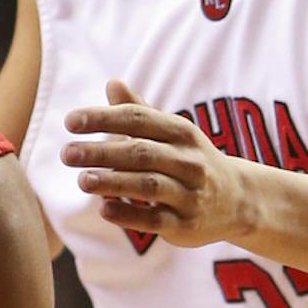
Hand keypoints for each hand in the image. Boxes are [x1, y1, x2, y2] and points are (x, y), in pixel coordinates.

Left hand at [62, 91, 246, 247]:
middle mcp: (188, 161)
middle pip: (141, 153)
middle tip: (67, 153)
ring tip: (82, 180)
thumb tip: (112, 82)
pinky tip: (104, 209)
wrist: (239, 201)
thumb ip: (140, 112)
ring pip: (148, 186)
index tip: (70, 121)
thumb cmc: (191, 161)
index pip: (138, 119)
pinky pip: (155, 220)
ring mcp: (189, 194)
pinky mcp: (185, 224)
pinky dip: (129, 214)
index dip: (104, 118)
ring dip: (113, 182)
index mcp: (182, 133)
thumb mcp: (173, 134)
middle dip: (102, 152)